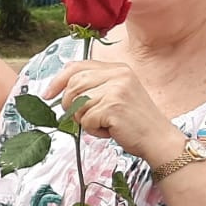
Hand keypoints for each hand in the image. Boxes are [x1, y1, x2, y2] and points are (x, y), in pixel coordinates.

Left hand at [43, 60, 185, 162]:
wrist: (158, 139)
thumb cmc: (134, 122)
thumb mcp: (116, 95)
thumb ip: (94, 87)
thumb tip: (60, 90)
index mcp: (118, 69)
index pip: (78, 66)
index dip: (59, 80)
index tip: (48, 94)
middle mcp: (118, 75)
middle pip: (74, 84)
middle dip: (70, 104)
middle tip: (81, 117)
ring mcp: (116, 89)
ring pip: (77, 103)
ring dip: (84, 119)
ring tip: (103, 123)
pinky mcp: (113, 106)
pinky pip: (86, 120)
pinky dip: (94, 130)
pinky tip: (110, 130)